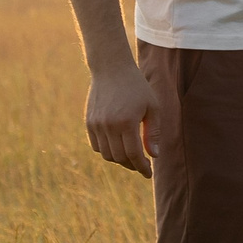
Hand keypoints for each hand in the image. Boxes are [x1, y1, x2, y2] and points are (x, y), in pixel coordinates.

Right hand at [86, 62, 157, 177]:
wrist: (111, 69)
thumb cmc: (137, 87)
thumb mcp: (152, 107)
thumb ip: (153, 132)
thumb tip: (154, 155)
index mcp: (126, 122)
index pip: (133, 154)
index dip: (142, 167)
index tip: (149, 173)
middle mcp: (108, 125)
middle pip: (119, 157)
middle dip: (132, 165)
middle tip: (142, 165)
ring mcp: (96, 125)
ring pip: (106, 154)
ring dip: (119, 160)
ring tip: (131, 156)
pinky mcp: (89, 122)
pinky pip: (96, 146)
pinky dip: (107, 151)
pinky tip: (118, 147)